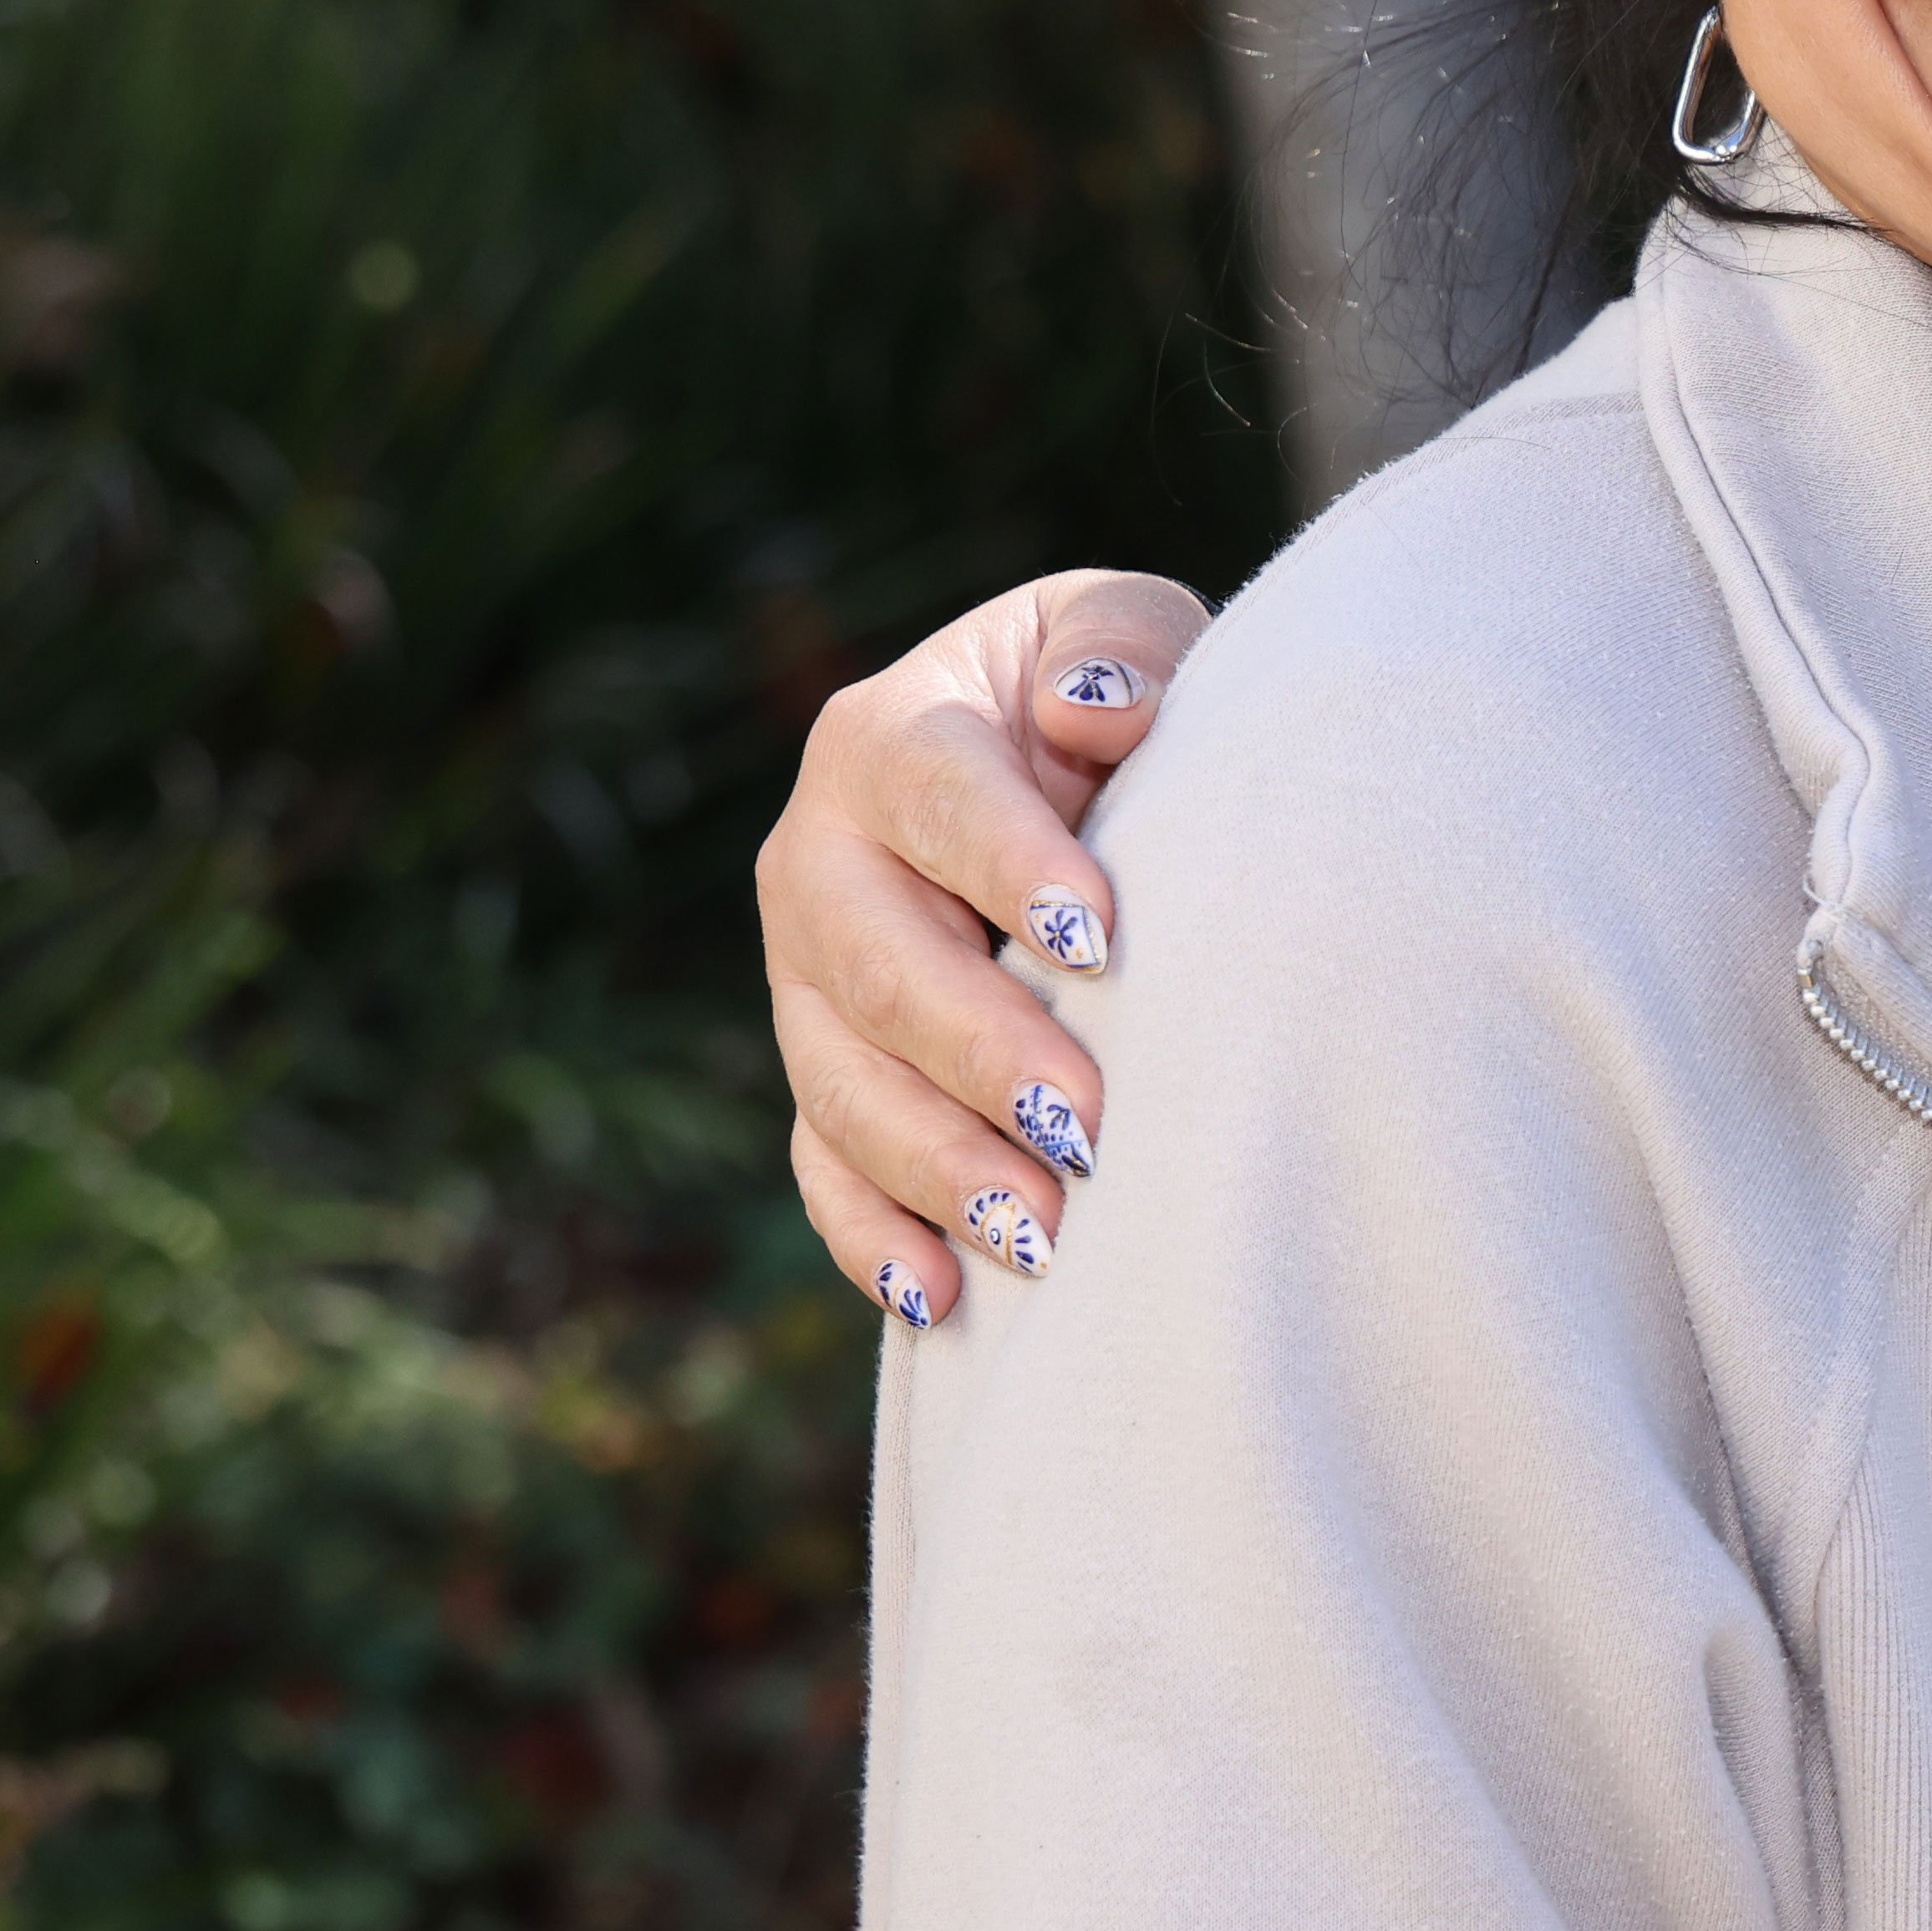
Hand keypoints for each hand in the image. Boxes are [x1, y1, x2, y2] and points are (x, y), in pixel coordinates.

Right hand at [764, 567, 1206, 1324]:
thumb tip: (1098, 709)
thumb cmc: (1114, 699)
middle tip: (1086, 1127)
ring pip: (839, 1082)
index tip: (1103, 938)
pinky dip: (873, 1236)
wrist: (1056, 768)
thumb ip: (1120, 647)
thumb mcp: (1128, 634)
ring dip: (935, 1166)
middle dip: (979, 1053)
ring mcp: (803, 975)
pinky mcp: (821, 1068)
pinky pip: (822, 1164)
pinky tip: (941, 1296)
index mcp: (889, 734)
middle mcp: (818, 856)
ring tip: (1041, 1235)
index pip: (938, 796)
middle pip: (877, 965)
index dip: (1012, 865)